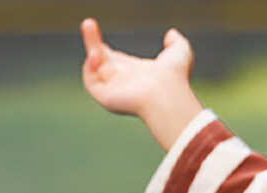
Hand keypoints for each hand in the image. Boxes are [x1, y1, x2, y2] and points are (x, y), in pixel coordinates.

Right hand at [80, 19, 202, 149]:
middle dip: (92, 42)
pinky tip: (95, 54)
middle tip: (88, 23)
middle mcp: (123, 81)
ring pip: (93, 68)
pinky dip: (88, 67)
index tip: (95, 30)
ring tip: (89, 24)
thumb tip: (172, 34)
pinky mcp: (105, 97)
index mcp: (136, 72)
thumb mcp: (179, 52)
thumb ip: (176, 42)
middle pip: (100, 60)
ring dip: (90, 47)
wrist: (166, 93)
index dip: (104, 47)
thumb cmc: (174, 77)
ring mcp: (113, 90)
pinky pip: (90, 82)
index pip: (114, 59)